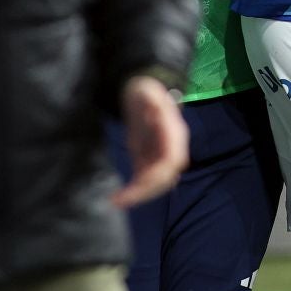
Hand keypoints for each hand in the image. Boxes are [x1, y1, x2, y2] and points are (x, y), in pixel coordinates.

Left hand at [114, 75, 189, 206]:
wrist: (141, 90)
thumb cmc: (145, 89)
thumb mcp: (146, 89)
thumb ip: (153, 99)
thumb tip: (158, 109)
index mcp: (175, 133)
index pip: (172, 161)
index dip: (157, 176)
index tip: (137, 185)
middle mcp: (172, 148)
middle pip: (165, 179)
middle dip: (145, 192)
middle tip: (119, 200)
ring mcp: (161, 156)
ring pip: (156, 184)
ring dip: (139, 195)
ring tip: (116, 201)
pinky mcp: (149, 160)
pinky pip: (145, 181)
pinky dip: (134, 191)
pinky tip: (118, 197)